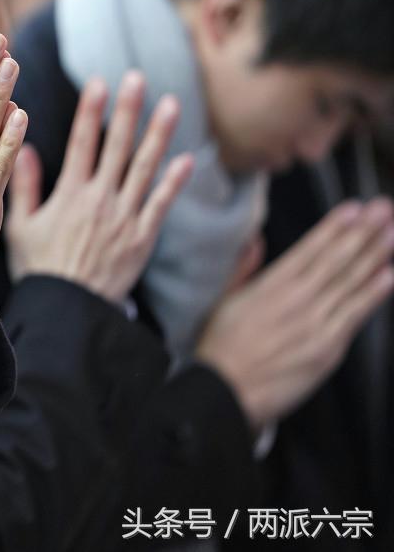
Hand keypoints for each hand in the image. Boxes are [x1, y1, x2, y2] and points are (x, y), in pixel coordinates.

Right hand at [5, 71, 193, 302]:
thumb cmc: (41, 268)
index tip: (99, 82)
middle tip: (137, 78)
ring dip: (159, 135)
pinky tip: (187, 159)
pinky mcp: (143, 237)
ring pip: (144, 168)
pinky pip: (161, 204)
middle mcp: (100, 200)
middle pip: (117, 147)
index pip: (82, 143)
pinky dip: (174, 182)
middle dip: (127, 110)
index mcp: (69, 195)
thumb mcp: (20, 226)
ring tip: (171, 104)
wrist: (68, 309)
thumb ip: (23, 185)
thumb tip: (23, 147)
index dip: (91, 111)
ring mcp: (125, 217)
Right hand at [196, 199, 393, 428]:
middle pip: (336, 259)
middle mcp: (295, 298)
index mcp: (269, 284)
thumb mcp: (224, 300)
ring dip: (375, 254)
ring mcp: (314, 322)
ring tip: (393, 232)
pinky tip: (389, 275)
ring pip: (350, 282)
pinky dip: (374, 293)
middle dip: (363, 231)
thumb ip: (244, 268)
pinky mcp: (327, 347)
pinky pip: (355, 314)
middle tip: (384, 209)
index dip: (334, 226)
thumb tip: (256, 241)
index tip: (354, 208)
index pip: (309, 248)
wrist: (224, 390)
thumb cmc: (221, 349)